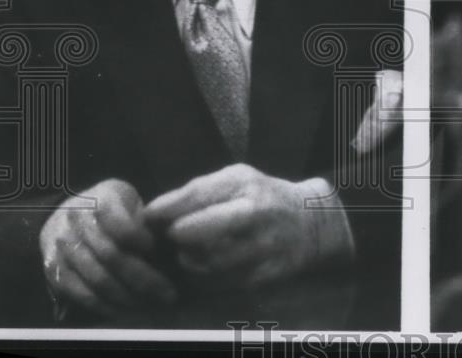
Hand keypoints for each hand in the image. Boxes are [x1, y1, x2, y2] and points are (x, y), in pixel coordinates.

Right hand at [39, 179, 177, 318]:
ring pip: (97, 279)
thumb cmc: (108, 205)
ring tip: (151, 305)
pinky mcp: (54, 271)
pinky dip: (105, 306)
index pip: (122, 225)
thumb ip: (142, 217)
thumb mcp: (127, 198)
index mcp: (99, 200)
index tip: (160, 253)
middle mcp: (76, 223)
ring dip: (127, 297)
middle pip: (112, 256)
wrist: (64, 211)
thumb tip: (168, 244)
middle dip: (144, 278)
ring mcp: (62, 248)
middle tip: (168, 293)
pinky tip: (126, 311)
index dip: (143, 242)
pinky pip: (81, 294)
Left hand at [142, 164, 351, 289]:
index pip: (197, 195)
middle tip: (172, 236)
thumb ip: (199, 191)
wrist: (312, 224)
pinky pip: (220, 282)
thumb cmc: (264, 196)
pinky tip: (207, 266)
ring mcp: (261, 248)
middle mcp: (256, 215)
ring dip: (189, 259)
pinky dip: (206, 276)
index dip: (166, 208)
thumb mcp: (238, 179)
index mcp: (246, 186)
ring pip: (207, 261)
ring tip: (189, 252)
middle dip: (179, 235)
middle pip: (202, 230)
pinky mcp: (263, 276)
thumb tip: (154, 211)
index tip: (149, 216)